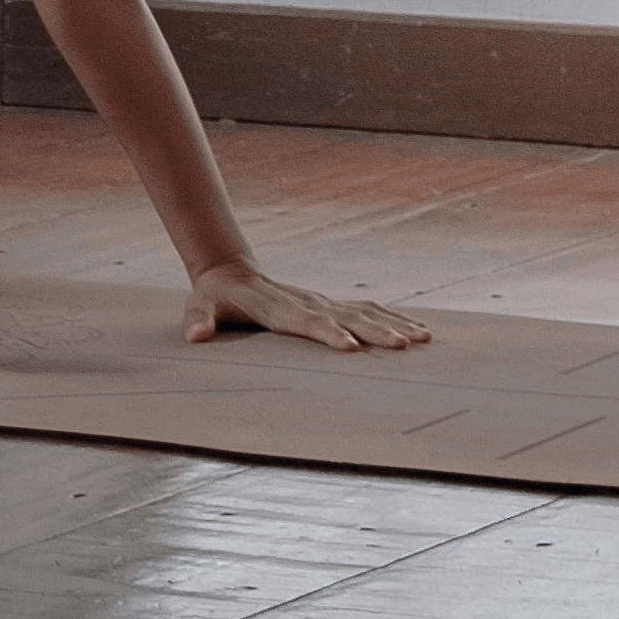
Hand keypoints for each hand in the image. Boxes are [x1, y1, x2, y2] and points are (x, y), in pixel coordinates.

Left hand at [183, 257, 430, 352]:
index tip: (352, 346)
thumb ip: (198, 321)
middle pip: (345, 317)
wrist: (228, 272)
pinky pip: (366, 309)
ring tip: (423, 338)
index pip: (307, 322)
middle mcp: (306, 302)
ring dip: (392, 324)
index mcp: (277, 308)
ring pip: (363, 311)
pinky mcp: (329, 304)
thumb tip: (195, 336)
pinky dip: (393, 318)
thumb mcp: (198, 306)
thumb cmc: (214, 297)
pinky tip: (419, 330)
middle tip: (404, 345)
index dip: (329, 333)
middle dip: (375, 331)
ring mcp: (321, 301)